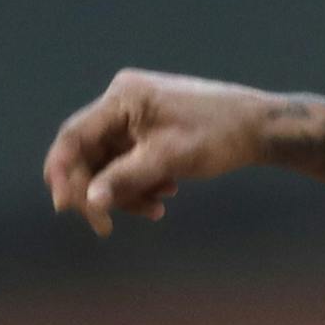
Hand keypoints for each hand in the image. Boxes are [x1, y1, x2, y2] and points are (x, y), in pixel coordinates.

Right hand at [44, 69, 275, 235]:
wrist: (262, 128)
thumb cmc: (219, 136)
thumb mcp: (169, 160)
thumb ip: (126, 179)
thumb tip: (90, 202)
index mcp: (123, 98)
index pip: (74, 136)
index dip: (63, 172)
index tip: (65, 208)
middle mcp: (125, 101)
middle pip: (91, 153)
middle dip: (101, 190)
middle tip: (107, 226)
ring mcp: (139, 115)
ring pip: (113, 162)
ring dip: (127, 190)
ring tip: (157, 208)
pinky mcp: (154, 129)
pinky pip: (133, 160)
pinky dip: (143, 181)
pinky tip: (166, 194)